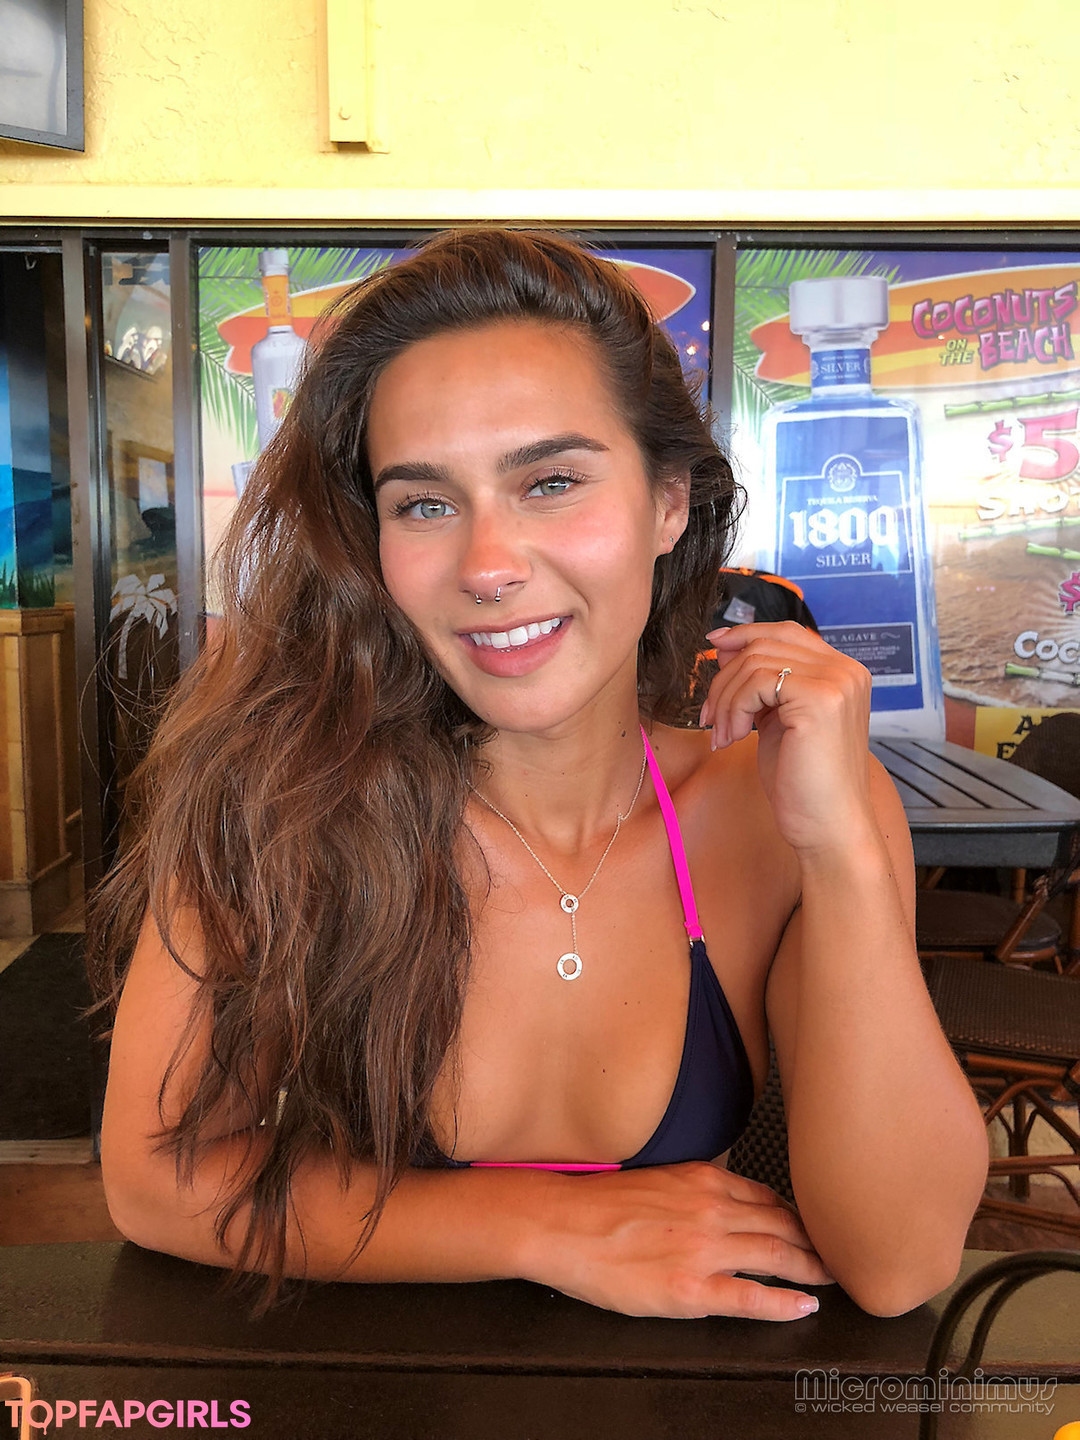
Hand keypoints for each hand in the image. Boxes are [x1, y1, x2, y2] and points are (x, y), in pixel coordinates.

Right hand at [523, 1161, 832, 1319]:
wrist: (561, 1224)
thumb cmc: (599, 1204)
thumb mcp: (659, 1177)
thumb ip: (696, 1186)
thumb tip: (722, 1195)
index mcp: (703, 1180)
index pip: (767, 1197)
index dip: (796, 1215)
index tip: (810, 1226)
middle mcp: (712, 1210)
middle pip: (783, 1225)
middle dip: (815, 1242)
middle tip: (837, 1256)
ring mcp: (704, 1249)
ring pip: (776, 1256)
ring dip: (810, 1269)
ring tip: (830, 1279)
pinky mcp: (692, 1288)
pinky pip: (752, 1298)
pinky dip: (784, 1303)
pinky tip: (802, 1307)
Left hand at [699, 621, 874, 856]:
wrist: (829, 827)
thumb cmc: (803, 782)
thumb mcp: (779, 721)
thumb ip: (763, 686)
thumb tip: (725, 648)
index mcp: (842, 673)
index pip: (786, 632)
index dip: (746, 634)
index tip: (713, 646)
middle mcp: (845, 671)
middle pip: (765, 644)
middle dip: (725, 678)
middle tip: (710, 716)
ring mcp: (836, 682)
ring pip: (755, 662)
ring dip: (725, 698)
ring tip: (723, 734)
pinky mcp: (819, 699)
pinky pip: (756, 681)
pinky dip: (734, 708)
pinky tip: (735, 738)